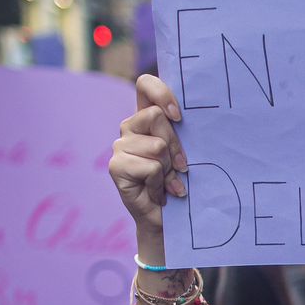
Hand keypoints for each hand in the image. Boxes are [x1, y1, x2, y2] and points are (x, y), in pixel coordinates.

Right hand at [108, 74, 187, 245]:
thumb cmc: (179, 183)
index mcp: (146, 118)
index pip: (145, 84)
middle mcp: (130, 127)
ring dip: (169, 169)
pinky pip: (150, 167)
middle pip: (156, 116)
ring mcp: (120, 146)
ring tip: (167, 183)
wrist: (165, 220)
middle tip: (180, 168)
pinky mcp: (116, 166)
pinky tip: (158, 193)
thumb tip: (189, 117)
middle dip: (176, 145)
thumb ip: (182, 132)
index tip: (178, 116)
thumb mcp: (184, 153)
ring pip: (157, 145)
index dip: (161, 93)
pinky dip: (160, 183)